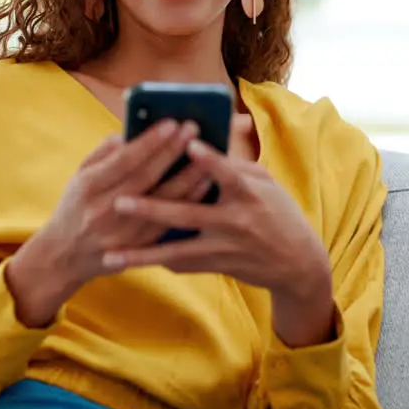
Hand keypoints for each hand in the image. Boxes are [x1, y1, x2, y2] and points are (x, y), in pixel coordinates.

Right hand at [6, 119, 206, 325]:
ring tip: (207, 153)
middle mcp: (105, 210)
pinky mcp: (139, 248)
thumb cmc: (77, 205)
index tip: (171, 123)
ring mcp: (124, 232)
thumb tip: (135, 131)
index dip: (149, 142)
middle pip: (146, 178)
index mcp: (89, 187)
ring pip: (163, 201)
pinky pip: (170, 221)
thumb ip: (106, 152)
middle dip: (172, 151)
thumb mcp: (80, 175)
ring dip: (189, 175)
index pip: (123, 161)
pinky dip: (188, 200)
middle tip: (193, 128)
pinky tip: (204, 182)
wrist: (66, 255)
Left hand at [103, 139, 332, 303]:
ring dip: (143, 253)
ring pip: (177, 252)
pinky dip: (156, 261)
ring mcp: (225, 248)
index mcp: (248, 193)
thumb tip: (198, 142)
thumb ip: (232, 164)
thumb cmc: (276, 211)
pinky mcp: (218, 266)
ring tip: (112, 254)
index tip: (188, 144)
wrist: (296, 263)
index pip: (227, 173)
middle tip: (119, 202)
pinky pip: (182, 265)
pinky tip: (128, 261)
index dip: (209, 159)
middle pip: (188, 214)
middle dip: (152, 209)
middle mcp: (235, 221)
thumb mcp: (263, 182)